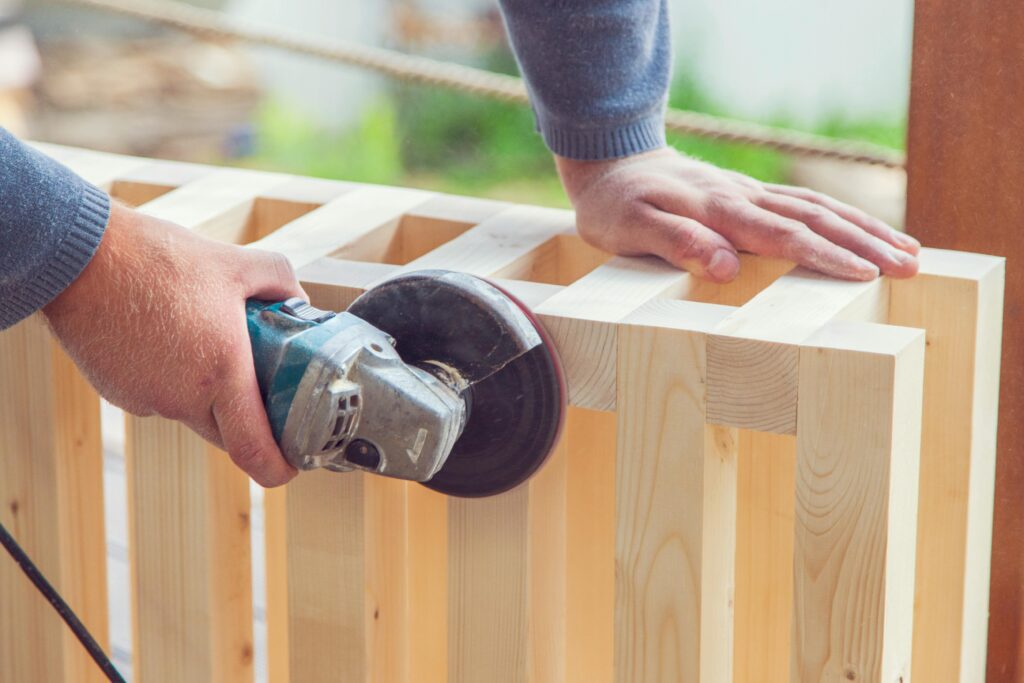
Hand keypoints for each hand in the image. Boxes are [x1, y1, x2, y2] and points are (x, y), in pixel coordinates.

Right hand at [43, 202, 303, 486]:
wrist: (76, 255)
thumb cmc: (156, 258)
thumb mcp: (235, 263)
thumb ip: (281, 283)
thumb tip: (300, 303)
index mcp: (221, 373)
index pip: (252, 449)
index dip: (276, 468)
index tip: (290, 468)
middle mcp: (182, 398)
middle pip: (226, 434)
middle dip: (249, 421)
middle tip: (264, 388)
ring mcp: (145, 399)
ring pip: (192, 413)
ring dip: (209, 393)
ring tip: (211, 342)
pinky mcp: (117, 392)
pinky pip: (159, 398)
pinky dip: (174, 380)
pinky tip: (172, 337)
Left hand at [556, 147, 918, 281]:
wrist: (612, 163)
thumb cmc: (616, 206)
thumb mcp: (629, 228)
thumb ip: (676, 244)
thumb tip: (724, 267)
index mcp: (718, 210)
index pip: (781, 234)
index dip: (823, 256)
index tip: (864, 274)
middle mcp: (742, 197)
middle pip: (814, 219)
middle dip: (864, 244)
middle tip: (911, 269)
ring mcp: (750, 193)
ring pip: (818, 207)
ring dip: (865, 229)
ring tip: (910, 253)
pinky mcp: (750, 194)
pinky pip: (805, 202)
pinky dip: (842, 216)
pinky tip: (866, 231)